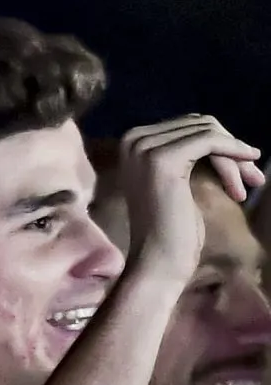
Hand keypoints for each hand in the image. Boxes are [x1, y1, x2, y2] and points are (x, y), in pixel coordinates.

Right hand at [115, 115, 262, 281]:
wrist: (159, 258)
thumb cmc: (172, 227)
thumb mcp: (177, 181)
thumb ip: (186, 154)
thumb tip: (222, 133)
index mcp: (132, 141)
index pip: (188, 126)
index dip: (221, 145)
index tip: (242, 174)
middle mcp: (132, 139)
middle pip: (199, 126)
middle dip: (231, 150)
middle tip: (252, 179)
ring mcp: (144, 148)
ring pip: (208, 133)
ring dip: (235, 158)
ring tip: (247, 185)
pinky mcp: (163, 159)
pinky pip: (210, 140)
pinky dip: (234, 151)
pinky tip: (248, 168)